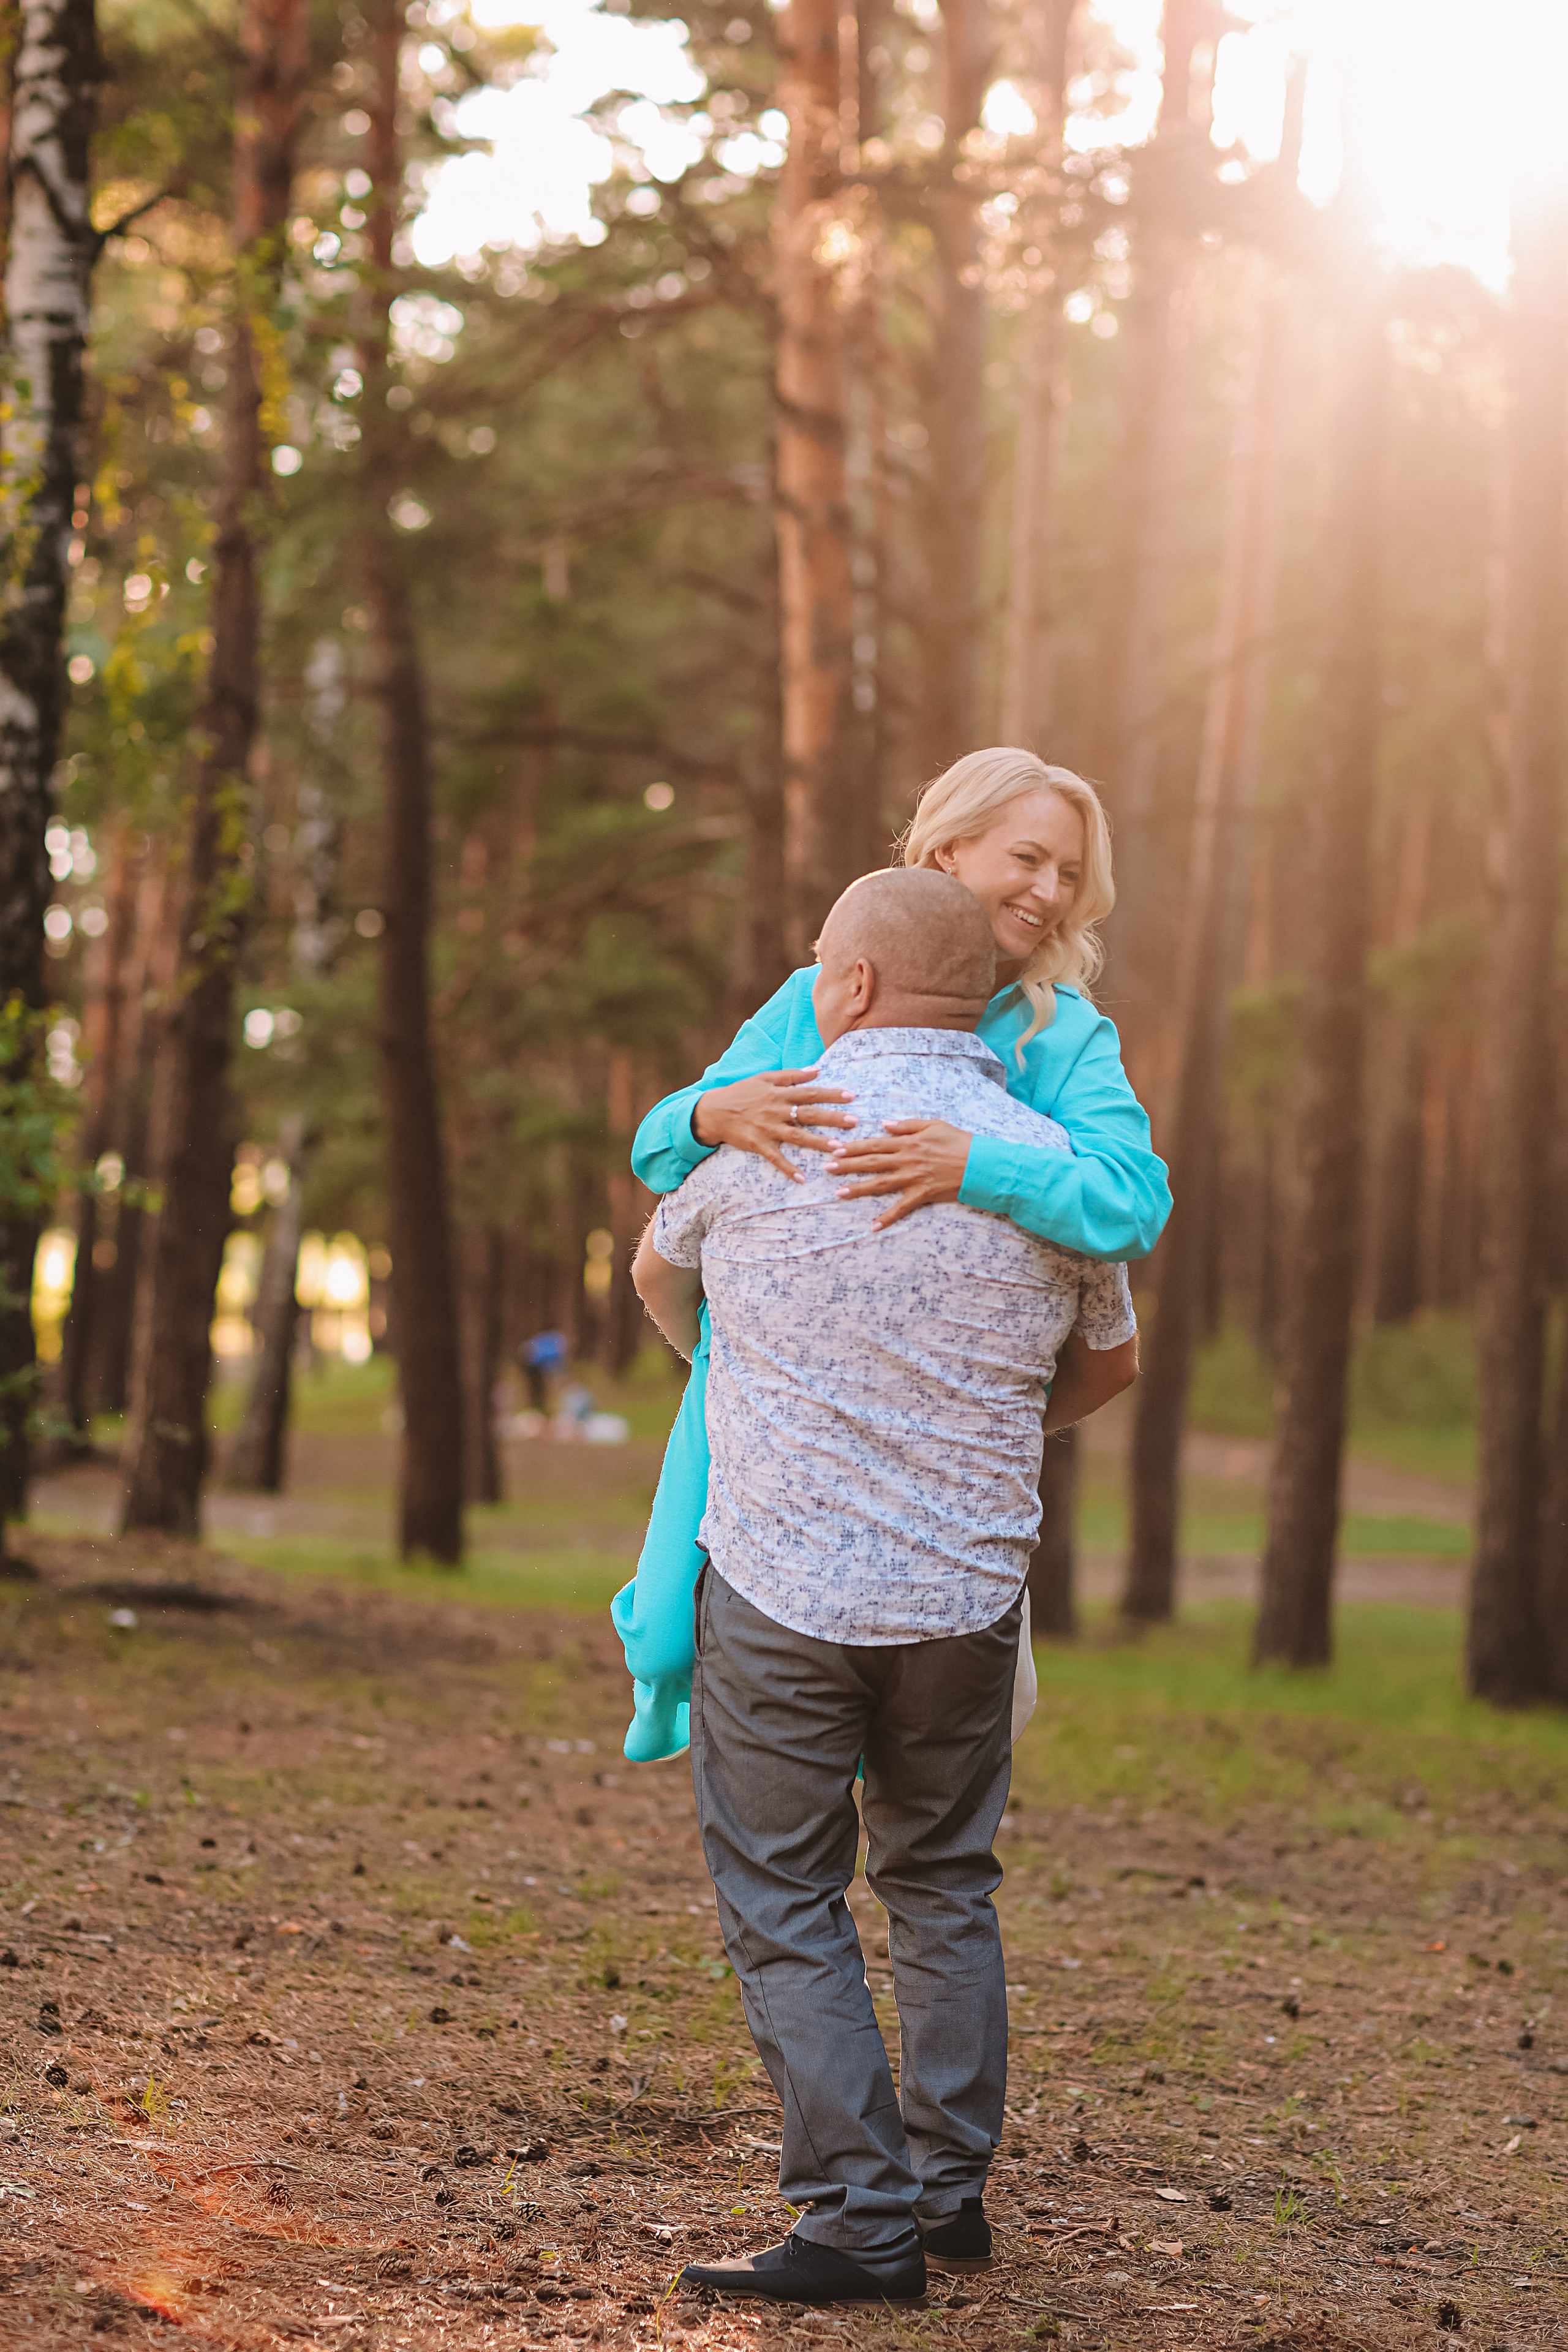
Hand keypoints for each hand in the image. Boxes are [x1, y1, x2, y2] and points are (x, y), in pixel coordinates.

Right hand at [692, 1069, 855, 1180]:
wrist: (714, 1111)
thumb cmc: (741, 1092)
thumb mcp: (765, 1077)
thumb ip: (792, 1074)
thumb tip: (818, 1070)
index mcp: (779, 1093)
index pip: (810, 1092)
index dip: (831, 1094)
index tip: (851, 1096)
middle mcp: (776, 1110)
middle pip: (809, 1114)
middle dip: (832, 1118)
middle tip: (854, 1122)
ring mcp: (768, 1128)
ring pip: (797, 1136)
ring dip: (818, 1142)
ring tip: (838, 1148)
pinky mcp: (758, 1144)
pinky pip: (775, 1158)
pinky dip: (788, 1169)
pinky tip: (802, 1178)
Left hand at [827, 1118, 971, 1229]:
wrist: (980, 1163)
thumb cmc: (959, 1141)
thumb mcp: (933, 1124)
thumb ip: (907, 1125)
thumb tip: (884, 1125)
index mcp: (907, 1142)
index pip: (874, 1144)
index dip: (853, 1147)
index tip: (835, 1148)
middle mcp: (906, 1160)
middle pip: (871, 1163)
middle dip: (847, 1165)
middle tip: (827, 1168)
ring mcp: (913, 1178)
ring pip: (880, 1184)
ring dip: (858, 1188)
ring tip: (838, 1193)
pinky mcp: (922, 1195)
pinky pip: (901, 1208)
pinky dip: (888, 1218)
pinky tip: (873, 1227)